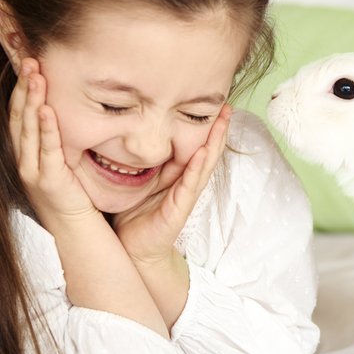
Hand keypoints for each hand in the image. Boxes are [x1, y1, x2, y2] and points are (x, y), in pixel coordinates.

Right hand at [10, 57, 96, 222]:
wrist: (78, 232)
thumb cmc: (76, 195)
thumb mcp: (65, 159)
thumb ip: (62, 136)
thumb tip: (70, 106)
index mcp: (27, 152)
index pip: (20, 112)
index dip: (22, 87)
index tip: (30, 62)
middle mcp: (24, 160)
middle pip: (19, 115)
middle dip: (24, 86)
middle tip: (29, 58)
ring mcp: (33, 171)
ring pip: (28, 128)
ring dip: (31, 99)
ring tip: (35, 74)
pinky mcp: (49, 181)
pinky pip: (47, 150)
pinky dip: (45, 129)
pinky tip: (46, 109)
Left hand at [113, 104, 231, 264]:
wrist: (130, 249)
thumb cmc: (132, 214)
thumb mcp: (135, 179)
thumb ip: (137, 159)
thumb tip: (125, 130)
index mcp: (176, 174)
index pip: (195, 145)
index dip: (205, 126)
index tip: (214, 104)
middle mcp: (185, 182)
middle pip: (206, 150)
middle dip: (218, 129)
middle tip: (227, 106)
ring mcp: (185, 195)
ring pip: (204, 164)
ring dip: (214, 142)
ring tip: (223, 122)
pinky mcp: (179, 210)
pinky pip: (189, 185)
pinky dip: (197, 168)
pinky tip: (203, 153)